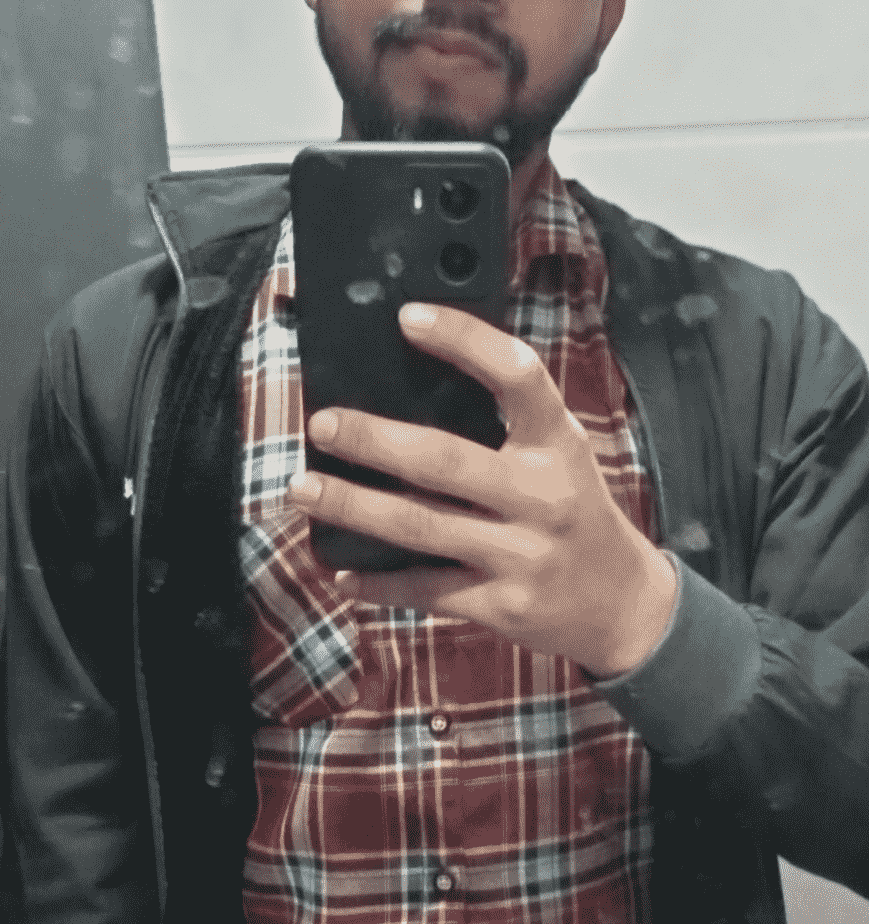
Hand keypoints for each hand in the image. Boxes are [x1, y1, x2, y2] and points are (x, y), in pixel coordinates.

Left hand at [287, 302, 676, 677]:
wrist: (621, 602)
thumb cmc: (574, 507)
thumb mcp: (560, 452)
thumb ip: (508, 422)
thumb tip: (411, 383)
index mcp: (557, 442)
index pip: (517, 375)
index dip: (464, 340)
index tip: (408, 318)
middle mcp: (542, 495)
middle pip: (444, 460)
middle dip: (373, 440)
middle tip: (322, 424)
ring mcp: (522, 555)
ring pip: (420, 526)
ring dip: (353, 506)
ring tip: (303, 487)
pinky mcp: (502, 606)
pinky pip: (425, 592)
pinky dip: (376, 582)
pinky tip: (340, 569)